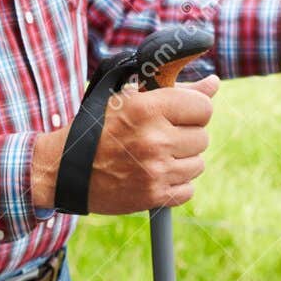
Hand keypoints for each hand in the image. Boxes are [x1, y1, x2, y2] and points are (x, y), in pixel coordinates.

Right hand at [32, 75, 218, 213]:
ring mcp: (155, 171)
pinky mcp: (154, 196)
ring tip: (156, 155)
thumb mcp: (129, 98)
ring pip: (198, 164)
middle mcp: (154, 140)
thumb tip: (214, 84)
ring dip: (182, 160)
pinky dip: (176, 183)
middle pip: (202, 137)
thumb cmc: (98, 127)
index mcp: (147, 109)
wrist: (65, 168)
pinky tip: (155, 174)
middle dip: (186, 135)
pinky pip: (189, 189)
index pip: (203, 107)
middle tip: (161, 135)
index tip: (179, 113)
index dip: (193, 109)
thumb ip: (175, 89)